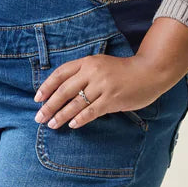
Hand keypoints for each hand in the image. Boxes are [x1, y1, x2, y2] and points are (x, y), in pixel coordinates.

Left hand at [33, 52, 170, 129]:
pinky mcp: (112, 99)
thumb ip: (84, 73)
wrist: (150, 71)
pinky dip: (80, 119)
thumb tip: (62, 91)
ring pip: (76, 103)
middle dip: (49, 105)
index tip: (37, 98)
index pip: (61, 74)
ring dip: (61, 115)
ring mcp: (103, 86)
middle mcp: (93, 72)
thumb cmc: (123, 70)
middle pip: (64, 90)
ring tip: (52, 124)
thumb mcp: (101, 64)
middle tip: (39, 117)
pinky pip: (92, 111)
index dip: (46, 86)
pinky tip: (72, 125)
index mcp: (88, 62)